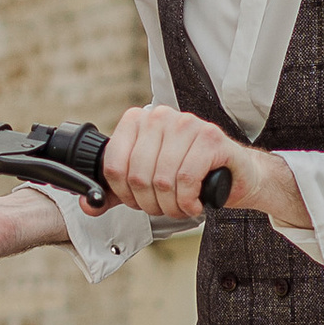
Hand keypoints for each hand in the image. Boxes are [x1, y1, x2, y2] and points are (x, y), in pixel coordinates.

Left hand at [100, 103, 288, 225]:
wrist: (236, 175)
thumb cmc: (191, 176)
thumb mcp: (147, 182)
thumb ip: (116, 191)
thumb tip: (88, 204)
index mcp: (138, 121)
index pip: (113, 165)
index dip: (124, 194)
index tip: (139, 201)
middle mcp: (160, 116)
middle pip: (137, 176)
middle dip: (150, 204)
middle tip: (165, 207)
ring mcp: (187, 124)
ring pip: (161, 180)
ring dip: (171, 206)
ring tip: (181, 206)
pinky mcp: (210, 138)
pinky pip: (185, 178)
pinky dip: (188, 201)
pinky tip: (195, 202)